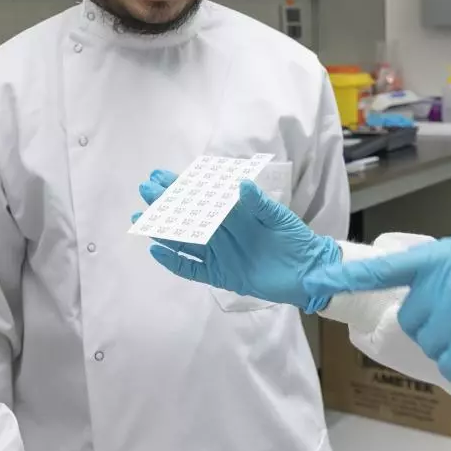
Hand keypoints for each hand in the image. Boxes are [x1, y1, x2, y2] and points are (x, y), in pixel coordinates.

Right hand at [137, 169, 339, 311]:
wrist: (308, 271)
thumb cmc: (296, 240)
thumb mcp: (279, 218)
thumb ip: (259, 204)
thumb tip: (241, 185)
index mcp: (234, 213)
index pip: (203, 198)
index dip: (182, 187)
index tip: (160, 175)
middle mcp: (222, 232)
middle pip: (188, 217)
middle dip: (166, 204)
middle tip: (144, 190)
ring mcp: (219, 254)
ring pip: (185, 241)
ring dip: (164, 231)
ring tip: (142, 219)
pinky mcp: (220, 275)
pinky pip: (192, 269)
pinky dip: (174, 261)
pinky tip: (157, 251)